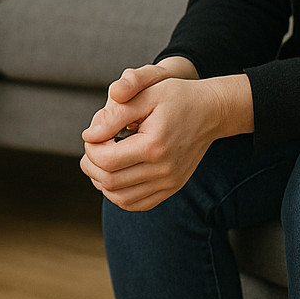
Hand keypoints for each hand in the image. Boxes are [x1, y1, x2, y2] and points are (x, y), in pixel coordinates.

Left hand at [79, 65, 250, 211]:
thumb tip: (88, 136)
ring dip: (102, 182)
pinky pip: (137, 204)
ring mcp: (170, 183)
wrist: (211, 111)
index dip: (90, 148)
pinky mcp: (172, 188)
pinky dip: (119, 194)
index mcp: (154, 146)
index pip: (106, 160)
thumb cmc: (176, 97)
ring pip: (121, 198)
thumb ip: (114, 115)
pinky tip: (115, 174)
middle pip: (110, 182)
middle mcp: (164, 170)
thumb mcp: (145, 94)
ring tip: (100, 161)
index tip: (93, 134)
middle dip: (91, 165)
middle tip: (91, 148)